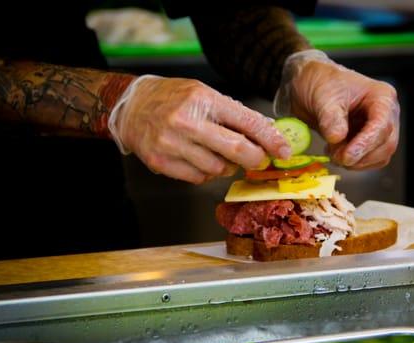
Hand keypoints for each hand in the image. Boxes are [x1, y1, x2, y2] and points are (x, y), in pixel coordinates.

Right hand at [109, 76, 290, 183]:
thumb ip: (233, 113)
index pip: (246, 122)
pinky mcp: (161, 162)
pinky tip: (198, 158)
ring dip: (226, 165)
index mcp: (202, 99)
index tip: (283, 150)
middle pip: (237, 150)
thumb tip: (267, 131)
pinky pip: (198, 178)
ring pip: (218, 168)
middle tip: (258, 159)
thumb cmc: (172, 98)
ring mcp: (172, 144)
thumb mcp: (204, 94)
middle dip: (255, 158)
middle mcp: (187, 121)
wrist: (130, 106)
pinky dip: (205, 172)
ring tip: (217, 152)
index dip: (270, 139)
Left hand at [274, 50, 398, 169]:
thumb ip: (331, 117)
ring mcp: (380, 128)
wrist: (311, 85)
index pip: (382, 125)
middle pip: (386, 144)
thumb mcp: (323, 96)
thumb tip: (337, 137)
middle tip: (336, 156)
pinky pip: (370, 160)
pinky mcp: (370, 141)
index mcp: (382, 97)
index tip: (347, 156)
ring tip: (333, 152)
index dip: (366, 144)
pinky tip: (336, 152)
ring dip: (357, 162)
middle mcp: (386, 113)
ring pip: (380, 156)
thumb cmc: (321, 83)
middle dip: (361, 156)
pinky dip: (354, 163)